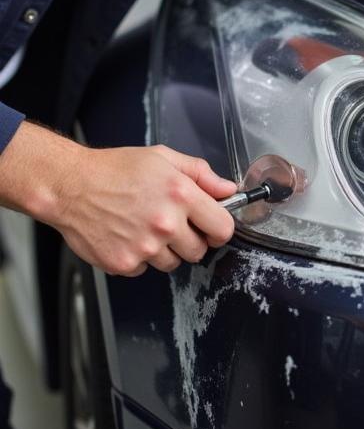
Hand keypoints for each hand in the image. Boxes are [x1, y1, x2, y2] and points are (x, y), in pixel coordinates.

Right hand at [0, 122, 236, 275]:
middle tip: (173, 223)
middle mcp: (166, 224)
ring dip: (166, 250)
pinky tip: (128, 235)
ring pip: (173, 263)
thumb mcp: (165, 158)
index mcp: (182, 196)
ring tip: (146, 226)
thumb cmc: (115, 169)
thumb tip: (228, 189)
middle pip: (199, 251)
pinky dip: (140, 257)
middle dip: (192, 239)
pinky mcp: (124, 264)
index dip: (220, 228)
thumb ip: (202, 174)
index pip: (223, 229)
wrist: (71, 186)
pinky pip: (145, 269)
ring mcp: (145, 247)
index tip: (213, 225)